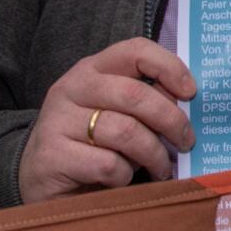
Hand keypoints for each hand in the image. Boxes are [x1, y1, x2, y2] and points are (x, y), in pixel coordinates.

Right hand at [18, 38, 196, 204]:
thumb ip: (148, 102)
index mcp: (92, 69)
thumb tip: (189, 105)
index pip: (135, 50)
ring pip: (126, 132)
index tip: (191, 93)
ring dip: (153, 155)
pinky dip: (125, 176)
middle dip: (171, 120)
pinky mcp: (52, 155)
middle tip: (186, 141)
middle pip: (135, 95)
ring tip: (161, 167)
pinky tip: (122, 180)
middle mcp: (72, 88)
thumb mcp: (119, 113)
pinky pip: (108, 164)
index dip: (169, 67)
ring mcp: (58, 121)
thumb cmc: (92, 143)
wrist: (39, 178)